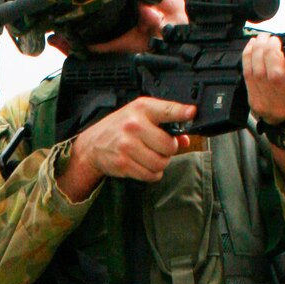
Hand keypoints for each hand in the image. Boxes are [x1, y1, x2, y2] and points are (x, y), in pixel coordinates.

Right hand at [56, 97, 195, 200]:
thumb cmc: (120, 128)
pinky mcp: (123, 163)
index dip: (182, 112)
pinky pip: (150, 175)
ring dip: (160, 163)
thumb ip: (165, 123)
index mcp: (142, 109)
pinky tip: (144, 165)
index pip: (167, 110)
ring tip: (151, 156)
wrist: (93, 144)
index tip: (191, 112)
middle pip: (168, 145)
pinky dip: (152, 173)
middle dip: (169, 150)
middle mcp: (134, 125)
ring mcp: (128, 145)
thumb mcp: (140, 116)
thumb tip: (185, 139)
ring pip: (161, 163)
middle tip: (160, 147)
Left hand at [242, 34, 284, 122]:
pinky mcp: (254, 100)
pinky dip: (249, 56)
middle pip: (277, 78)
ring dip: (258, 51)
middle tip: (274, 39)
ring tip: (263, 38)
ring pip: (259, 74)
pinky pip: (248, 75)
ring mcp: (269, 105)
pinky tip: (253, 45)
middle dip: (272, 52)